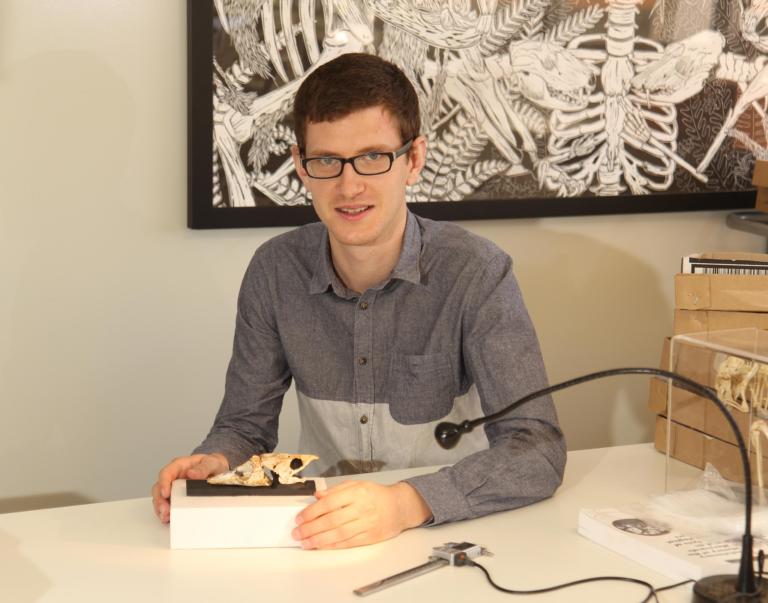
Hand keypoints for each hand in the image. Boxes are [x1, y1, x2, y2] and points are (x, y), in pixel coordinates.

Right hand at [151, 453, 228, 522]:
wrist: (218, 471)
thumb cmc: (212, 465)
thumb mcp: (212, 462)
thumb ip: (203, 467)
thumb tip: (192, 473)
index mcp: (179, 465)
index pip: (167, 472)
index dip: (163, 483)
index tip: (165, 493)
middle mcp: (173, 477)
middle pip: (159, 487)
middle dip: (160, 500)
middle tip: (165, 510)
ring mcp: (174, 488)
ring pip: (161, 498)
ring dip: (161, 508)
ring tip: (166, 517)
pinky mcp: (176, 497)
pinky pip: (167, 505)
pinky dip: (166, 512)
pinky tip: (169, 519)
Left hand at [291, 481, 431, 548]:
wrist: (399, 507)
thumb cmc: (376, 495)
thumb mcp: (356, 485)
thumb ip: (335, 491)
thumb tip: (316, 495)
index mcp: (356, 492)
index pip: (329, 503)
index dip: (312, 512)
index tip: (300, 518)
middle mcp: (361, 508)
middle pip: (332, 520)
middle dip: (311, 528)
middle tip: (297, 533)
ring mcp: (366, 524)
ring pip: (338, 534)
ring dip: (318, 540)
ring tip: (305, 542)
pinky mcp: (370, 537)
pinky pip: (348, 543)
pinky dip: (333, 545)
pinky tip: (321, 546)